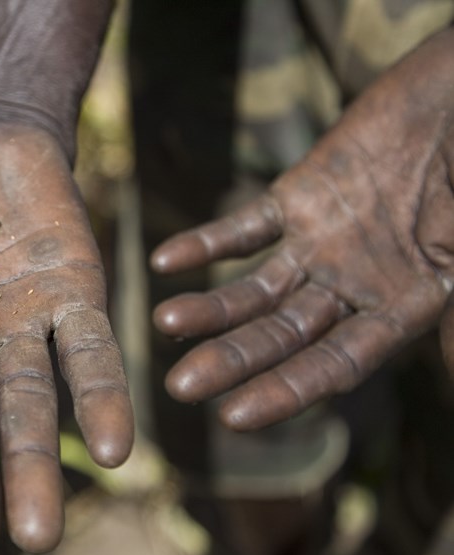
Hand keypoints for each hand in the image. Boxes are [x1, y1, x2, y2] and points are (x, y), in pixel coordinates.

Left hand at [150, 30, 453, 430]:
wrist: (453, 102)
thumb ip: (453, 308)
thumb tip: (451, 374)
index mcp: (396, 310)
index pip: (333, 365)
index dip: (287, 391)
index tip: (233, 416)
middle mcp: (350, 288)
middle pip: (282, 336)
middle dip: (233, 360)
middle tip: (180, 386)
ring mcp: (319, 246)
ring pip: (255, 290)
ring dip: (211, 308)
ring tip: (163, 322)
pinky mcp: (296, 200)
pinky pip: (245, 227)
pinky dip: (207, 242)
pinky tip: (164, 260)